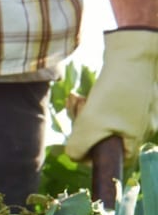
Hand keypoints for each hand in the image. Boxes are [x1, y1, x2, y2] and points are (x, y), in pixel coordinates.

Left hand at [65, 28, 157, 160]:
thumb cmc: (114, 92)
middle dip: (82, 128)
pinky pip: (104, 109)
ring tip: (75, 99)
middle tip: (75, 111)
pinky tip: (77, 95)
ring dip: (82, 113)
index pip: (116, 161)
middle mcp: (140, 127)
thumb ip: (78, 149)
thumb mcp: (89, 125)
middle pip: (103, 139)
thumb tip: (75, 157)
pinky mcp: (128, 97)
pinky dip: (90, 104)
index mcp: (136, 139)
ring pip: (100, 122)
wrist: (132, 53)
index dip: (93, 157)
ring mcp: (135, 111)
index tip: (78, 144)